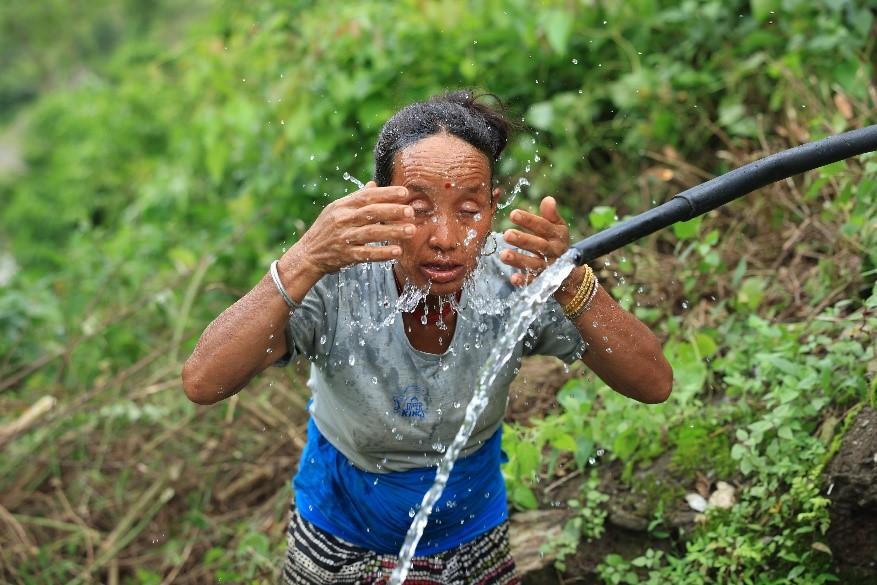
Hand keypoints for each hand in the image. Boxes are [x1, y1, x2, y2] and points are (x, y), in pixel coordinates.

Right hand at [287, 181, 414, 275]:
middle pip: (371, 212)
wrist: (307, 254)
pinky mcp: (345, 255)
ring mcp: (343, 237)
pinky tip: (397, 251)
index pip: (366, 196)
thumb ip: (356, 198)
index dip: (386, 194)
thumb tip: (374, 184)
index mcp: (342, 206)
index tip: (404, 193)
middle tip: (411, 211)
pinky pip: (366, 254)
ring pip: (371, 232)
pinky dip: (382, 253)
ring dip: (393, 231)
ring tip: (411, 230)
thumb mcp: (337, 210)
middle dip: (393, 211)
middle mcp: (342, 220)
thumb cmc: (326, 229)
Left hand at [500, 196, 570, 285]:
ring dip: (519, 260)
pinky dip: (524, 281)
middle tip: (506, 234)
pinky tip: (513, 278)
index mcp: (557, 236)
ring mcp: (550, 267)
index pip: (543, 226)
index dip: (529, 220)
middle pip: (539, 245)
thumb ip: (551, 215)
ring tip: (503, 255)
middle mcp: (554, 251)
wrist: (570, 272)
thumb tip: (548, 199)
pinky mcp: (544, 281)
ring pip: (534, 264)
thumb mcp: (558, 228)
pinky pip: (534, 281)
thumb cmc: (558, 243)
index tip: (513, 214)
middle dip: (523, 240)